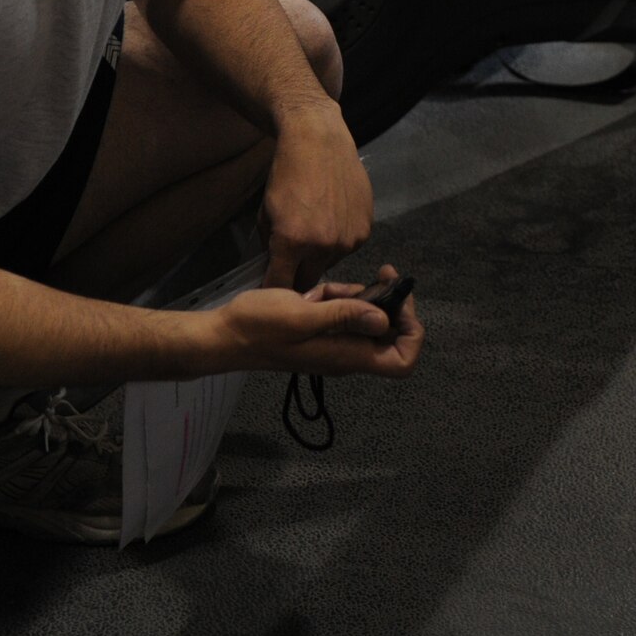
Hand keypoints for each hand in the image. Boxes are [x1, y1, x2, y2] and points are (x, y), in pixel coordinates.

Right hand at [215, 265, 422, 376]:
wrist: (223, 336)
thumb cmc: (259, 327)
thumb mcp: (302, 316)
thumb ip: (344, 316)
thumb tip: (384, 319)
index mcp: (348, 355)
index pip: (402, 361)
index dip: (412, 334)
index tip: (399, 302)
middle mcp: (346, 353)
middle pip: (390, 336)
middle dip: (391, 304)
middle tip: (384, 274)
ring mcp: (332, 343)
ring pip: (366, 320)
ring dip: (359, 298)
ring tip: (336, 286)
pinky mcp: (319, 332)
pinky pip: (343, 315)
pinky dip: (338, 298)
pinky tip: (318, 290)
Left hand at [260, 102, 372, 288]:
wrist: (319, 142)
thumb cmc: (286, 174)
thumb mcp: (265, 212)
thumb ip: (270, 246)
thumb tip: (273, 268)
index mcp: (293, 243)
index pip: (281, 285)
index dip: (274, 287)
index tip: (272, 286)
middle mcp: (323, 247)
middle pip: (309, 281)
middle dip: (298, 275)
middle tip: (293, 259)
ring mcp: (348, 240)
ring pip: (330, 264)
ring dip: (321, 257)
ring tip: (316, 229)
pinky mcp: (365, 230)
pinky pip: (348, 248)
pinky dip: (339, 241)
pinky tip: (333, 219)